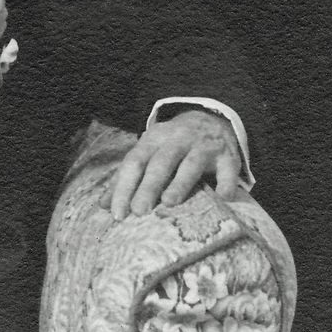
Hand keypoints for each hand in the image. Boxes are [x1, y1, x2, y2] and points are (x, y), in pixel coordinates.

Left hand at [108, 108, 241, 216]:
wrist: (211, 118)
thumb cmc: (172, 145)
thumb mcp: (148, 153)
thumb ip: (127, 178)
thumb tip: (103, 205)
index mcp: (153, 140)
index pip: (134, 162)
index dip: (124, 187)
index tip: (117, 213)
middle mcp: (177, 140)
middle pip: (160, 162)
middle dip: (148, 186)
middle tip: (139, 211)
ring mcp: (203, 146)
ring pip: (190, 164)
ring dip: (180, 183)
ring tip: (169, 202)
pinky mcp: (227, 155)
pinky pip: (228, 169)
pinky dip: (226, 183)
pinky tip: (222, 198)